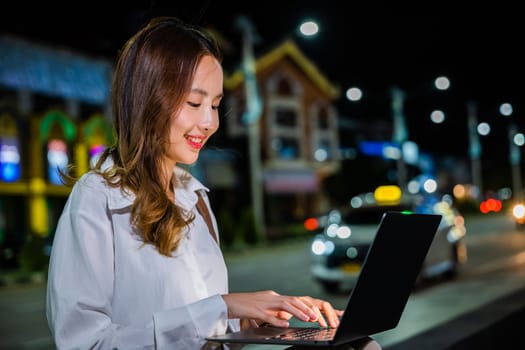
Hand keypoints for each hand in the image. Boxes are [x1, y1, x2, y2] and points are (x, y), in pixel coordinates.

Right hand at [222, 290, 342, 327]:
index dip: (306, 306)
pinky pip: (268, 315)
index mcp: (273, 297)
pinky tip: (286, 324)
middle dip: (306, 308)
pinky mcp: (254, 310)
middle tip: (317, 317)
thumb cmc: (245, 307)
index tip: (317, 314)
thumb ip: (275, 313)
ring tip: (308, 319)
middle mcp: (271, 297)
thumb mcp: (263, 309)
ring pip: (284, 305)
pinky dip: (278, 320)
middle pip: (293, 300)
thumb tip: (287, 318)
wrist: (227, 303)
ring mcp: (263, 302)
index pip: (294, 300)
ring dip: (298, 312)